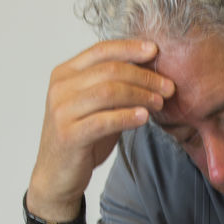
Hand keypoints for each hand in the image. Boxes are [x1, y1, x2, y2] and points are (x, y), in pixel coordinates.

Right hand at [28, 39, 173, 217]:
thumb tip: (149, 71)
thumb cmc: (80, 138)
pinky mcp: (69, 135)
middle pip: (109, 71)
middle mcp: (60, 88)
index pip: (100, 50)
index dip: (129, 48)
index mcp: (64, 74)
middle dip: (143, 76)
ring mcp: (62, 111)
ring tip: (159, 102)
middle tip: (167, 86)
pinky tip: (144, 117)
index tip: (155, 51)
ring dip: (140, 95)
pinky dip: (127, 117)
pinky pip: (104, 121)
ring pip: (108, 92)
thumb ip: (113, 87)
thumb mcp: (95, 106)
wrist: (56, 175)